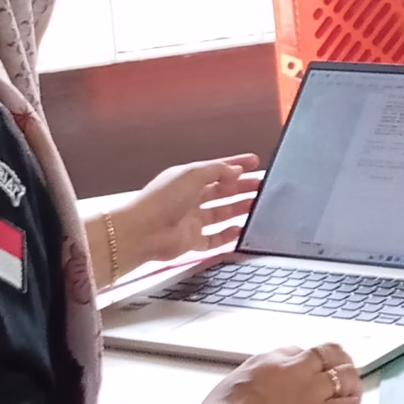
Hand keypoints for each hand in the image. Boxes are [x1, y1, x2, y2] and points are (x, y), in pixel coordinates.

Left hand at [101, 155, 263, 277]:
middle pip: (222, 191)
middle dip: (242, 187)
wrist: (143, 231)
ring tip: (257, 205)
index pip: (217, 169)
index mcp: (188, 179)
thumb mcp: (192, 174)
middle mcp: (190, 198)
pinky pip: (214, 239)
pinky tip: (240, 230)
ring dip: (239, 208)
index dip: (236, 164)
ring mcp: (191, 220)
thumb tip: (235, 170)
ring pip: (221, 213)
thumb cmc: (160, 200)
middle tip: (261, 185)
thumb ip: (217, 170)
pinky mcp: (192, 241)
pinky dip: (228, 235)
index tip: (254, 162)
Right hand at [164, 343, 362, 403]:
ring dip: (351, 389)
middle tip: (342, 384)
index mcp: (274, 359)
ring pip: (348, 378)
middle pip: (333, 355)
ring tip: (346, 403)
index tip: (314, 377)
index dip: (314, 364)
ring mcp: (311, 392)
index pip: (306, 351)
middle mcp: (297, 369)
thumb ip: (260, 371)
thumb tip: (272, 376)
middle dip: (341, 367)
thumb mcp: (237, 377)